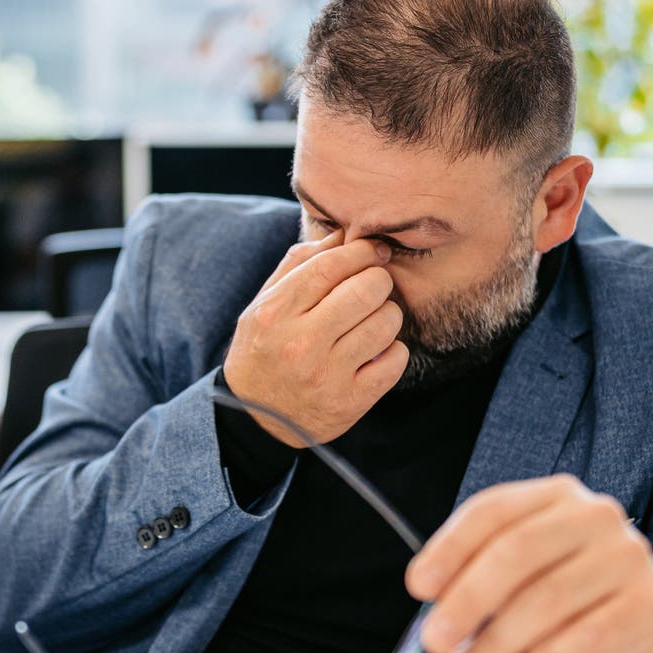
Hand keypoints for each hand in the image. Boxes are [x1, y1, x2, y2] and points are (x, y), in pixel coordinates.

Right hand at [223, 230, 407, 446]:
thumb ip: (300, 265)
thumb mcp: (265, 304)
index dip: (361, 251)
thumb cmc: (264, 350)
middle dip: (378, 280)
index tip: (373, 250)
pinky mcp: (351, 401)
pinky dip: (393, 351)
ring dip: (387, 315)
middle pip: (367, 289)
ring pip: (386, 322)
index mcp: (275, 314)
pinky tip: (375, 352)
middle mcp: (301, 344)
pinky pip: (396, 359)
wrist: (255, 417)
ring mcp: (327, 375)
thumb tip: (344, 235)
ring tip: (371, 322)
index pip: (331, 266)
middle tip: (372, 288)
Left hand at [404, 475, 652, 652]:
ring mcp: (627, 558)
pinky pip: (583, 639)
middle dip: (466, 601)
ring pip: (546, 601)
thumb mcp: (528, 572)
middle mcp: (595, 517)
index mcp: (556, 496)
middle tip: (434, 641)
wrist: (650, 628)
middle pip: (516, 553)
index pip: (493, 510)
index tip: (419, 588)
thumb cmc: (573, 597)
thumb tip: (433, 605)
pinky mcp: (648, 605)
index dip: (449, 549)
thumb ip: (482, 576)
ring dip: (494, 644)